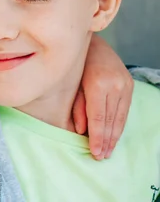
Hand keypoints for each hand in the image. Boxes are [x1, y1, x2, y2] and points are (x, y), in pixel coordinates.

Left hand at [72, 34, 133, 159]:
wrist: (95, 44)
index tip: (94, 152)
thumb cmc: (76, 64)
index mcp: (98, 84)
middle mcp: (115, 85)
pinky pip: (125, 110)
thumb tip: (81, 131)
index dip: (96, 137)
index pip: (98, 117)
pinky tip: (114, 136)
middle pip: (110, 119)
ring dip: (114, 136)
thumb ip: (77, 107)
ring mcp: (125, 84)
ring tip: (108, 151)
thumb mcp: (72, 84)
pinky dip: (119, 125)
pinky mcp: (130, 85)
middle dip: (106, 140)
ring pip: (120, 117)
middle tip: (101, 157)